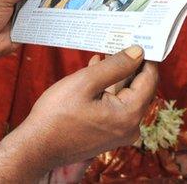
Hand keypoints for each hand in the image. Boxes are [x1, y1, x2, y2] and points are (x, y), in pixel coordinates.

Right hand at [13, 46, 158, 168]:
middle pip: (139, 89)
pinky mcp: (107, 134)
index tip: (141, 38)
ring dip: (116, 75)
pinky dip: (108, 89)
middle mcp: (129, 127)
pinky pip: (115, 106)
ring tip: (106, 52)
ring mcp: (118, 133)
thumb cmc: (56, 116)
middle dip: (130, 65)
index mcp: (129, 114)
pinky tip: (96, 71)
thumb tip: (137, 52)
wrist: (37, 147)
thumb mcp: (85, 82)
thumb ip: (115, 66)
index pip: (149, 80)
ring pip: (125, 96)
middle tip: (122, 41)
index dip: (146, 58)